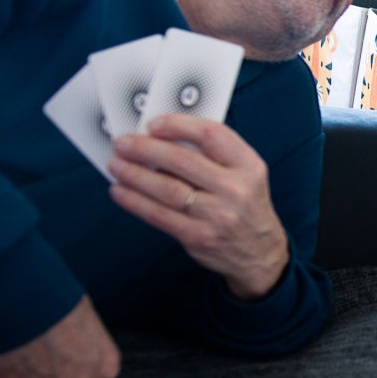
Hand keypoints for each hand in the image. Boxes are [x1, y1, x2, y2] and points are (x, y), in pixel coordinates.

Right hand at [0, 296, 120, 377]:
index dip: (81, 357)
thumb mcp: (89, 317)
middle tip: (45, 345)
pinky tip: (8, 356)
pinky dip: (8, 377)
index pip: (98, 371)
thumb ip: (90, 341)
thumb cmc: (61, 302)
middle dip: (58, 370)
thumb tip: (81, 339)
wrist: (23, 303)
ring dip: (32, 375)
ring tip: (25, 348)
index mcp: (105, 366)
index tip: (70, 345)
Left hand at [108, 114, 288, 300]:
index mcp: (249, 166)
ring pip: (166, 188)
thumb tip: (162, 139)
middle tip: (123, 143)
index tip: (153, 125)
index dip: (178, 125)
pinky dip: (135, 201)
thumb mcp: (245, 175)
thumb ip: (214, 155)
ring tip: (115, 164)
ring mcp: (217, 215)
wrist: (261, 253)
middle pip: (182, 160)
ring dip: (134, 174)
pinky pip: (159, 215)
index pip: (211, 134)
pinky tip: (121, 191)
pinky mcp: (199, 236)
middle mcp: (236, 189)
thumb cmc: (246, 206)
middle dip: (145, 148)